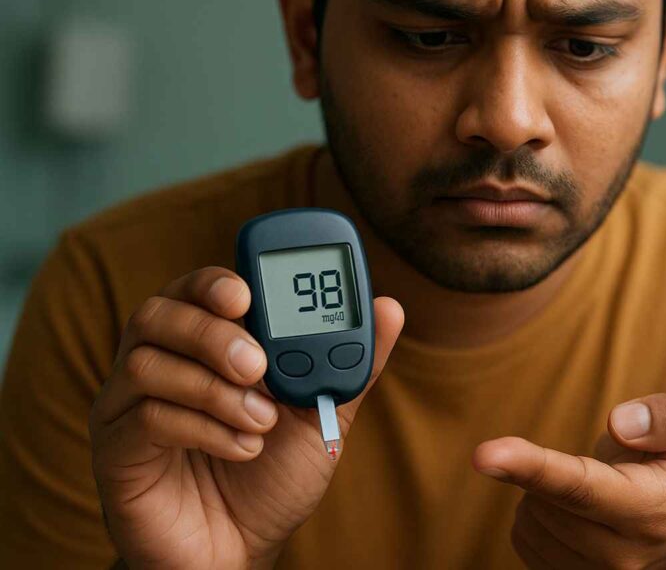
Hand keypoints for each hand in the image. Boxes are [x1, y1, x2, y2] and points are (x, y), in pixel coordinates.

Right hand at [89, 267, 403, 568]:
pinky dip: (202, 429)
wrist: (242, 550)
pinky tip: (241, 448)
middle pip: (158, 312)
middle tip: (258, 366)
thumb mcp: (323, 414)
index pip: (196, 288)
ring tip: (261, 422)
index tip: (247, 294)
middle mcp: (162, 362)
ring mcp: (129, 403)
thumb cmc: (274, 476)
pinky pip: (144, 416)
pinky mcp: (115, 448)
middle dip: (213, 334)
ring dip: (214, 390)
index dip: (215, 281)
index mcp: (207, 343)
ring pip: (146, 361)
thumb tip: (390, 307)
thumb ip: (350, 362)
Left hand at [474, 391, 665, 568]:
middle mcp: (625, 557)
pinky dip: (538, 512)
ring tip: (594, 487)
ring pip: (529, 520)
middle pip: (545, 501)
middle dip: (554, 467)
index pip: (581, 489)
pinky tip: (575, 510)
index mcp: (656, 510)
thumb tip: (620, 424)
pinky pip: (524, 540)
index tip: (485, 454)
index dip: (531, 467)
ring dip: (545, 491)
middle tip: (603, 465)